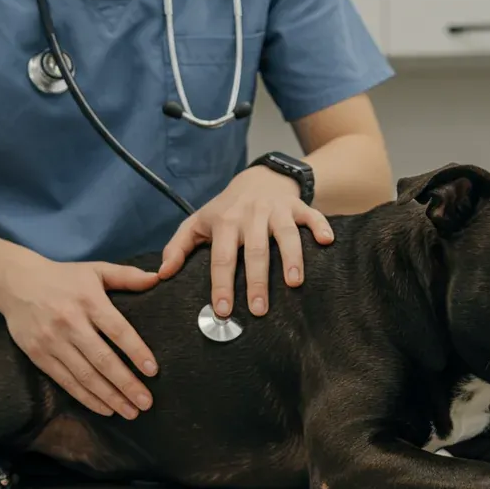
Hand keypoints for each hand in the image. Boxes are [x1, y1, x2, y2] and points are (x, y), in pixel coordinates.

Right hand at [0, 257, 159, 418]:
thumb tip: (157, 278)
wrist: (16, 283)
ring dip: (109, 397)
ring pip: (85, 375)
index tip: (153, 371)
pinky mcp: (38, 355)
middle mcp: (70, 322)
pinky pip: (66, 381)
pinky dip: (87, 398)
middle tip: (146, 403)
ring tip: (131, 412)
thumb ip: (127, 276)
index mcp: (88, 300)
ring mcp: (52, 341)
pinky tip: (105, 408)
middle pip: (102, 359)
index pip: (117, 330)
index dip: (136, 351)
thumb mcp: (95, 269)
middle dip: (126, 384)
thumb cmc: (63, 277)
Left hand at [158, 166, 332, 316]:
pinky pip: (311, 215)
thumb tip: (162, 274)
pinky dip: (320, 226)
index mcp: (225, 222)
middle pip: (255, 250)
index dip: (221, 284)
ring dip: (291, 257)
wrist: (258, 178)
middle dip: (257, 281)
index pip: (222, 257)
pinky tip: (328, 241)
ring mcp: (276, 209)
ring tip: (295, 284)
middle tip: (258, 310)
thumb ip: (177, 248)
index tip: (222, 310)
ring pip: (285, 234)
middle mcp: (250, 215)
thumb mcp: (197, 223)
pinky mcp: (297, 206)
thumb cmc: (226, 209)